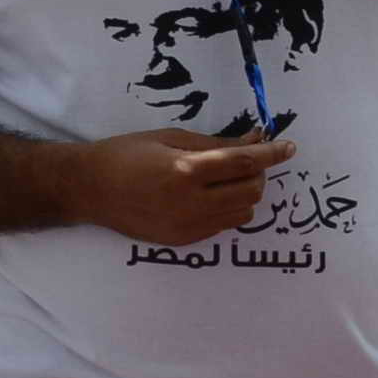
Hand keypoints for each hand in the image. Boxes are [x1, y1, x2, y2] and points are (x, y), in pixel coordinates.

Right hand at [72, 128, 292, 243]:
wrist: (89, 189)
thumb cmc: (125, 154)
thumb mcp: (168, 137)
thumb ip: (213, 143)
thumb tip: (253, 140)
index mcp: (185, 169)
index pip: (244, 162)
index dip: (271, 154)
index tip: (288, 146)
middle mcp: (191, 202)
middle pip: (250, 190)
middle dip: (257, 173)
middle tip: (244, 159)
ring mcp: (188, 226)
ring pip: (243, 212)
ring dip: (245, 193)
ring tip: (225, 179)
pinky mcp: (183, 240)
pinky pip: (223, 226)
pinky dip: (227, 209)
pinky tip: (208, 197)